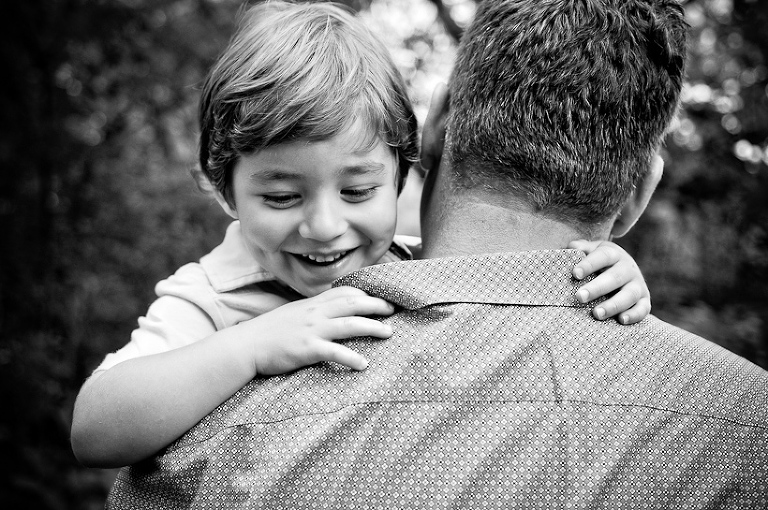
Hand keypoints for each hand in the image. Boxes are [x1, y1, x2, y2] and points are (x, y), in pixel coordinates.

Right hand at [241, 286, 395, 374]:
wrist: (246, 345)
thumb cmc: (269, 332)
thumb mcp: (293, 314)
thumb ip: (313, 311)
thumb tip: (331, 314)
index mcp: (312, 304)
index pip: (344, 292)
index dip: (365, 294)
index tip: (381, 298)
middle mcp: (315, 313)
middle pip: (353, 304)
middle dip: (376, 305)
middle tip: (394, 310)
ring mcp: (312, 330)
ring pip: (350, 324)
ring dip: (372, 327)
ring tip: (389, 333)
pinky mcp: (307, 349)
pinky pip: (335, 352)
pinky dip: (351, 357)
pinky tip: (364, 364)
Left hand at [569, 240, 650, 323]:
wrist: (623, 270)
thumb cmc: (599, 262)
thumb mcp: (592, 251)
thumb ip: (581, 249)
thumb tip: (572, 247)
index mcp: (614, 254)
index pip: (603, 256)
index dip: (589, 264)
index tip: (575, 274)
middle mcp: (628, 268)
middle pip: (614, 277)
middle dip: (597, 288)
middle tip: (579, 297)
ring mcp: (638, 285)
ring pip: (629, 295)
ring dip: (613, 305)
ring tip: (596, 314)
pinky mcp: (644, 300)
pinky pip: (643, 309)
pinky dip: (634, 315)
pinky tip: (621, 320)